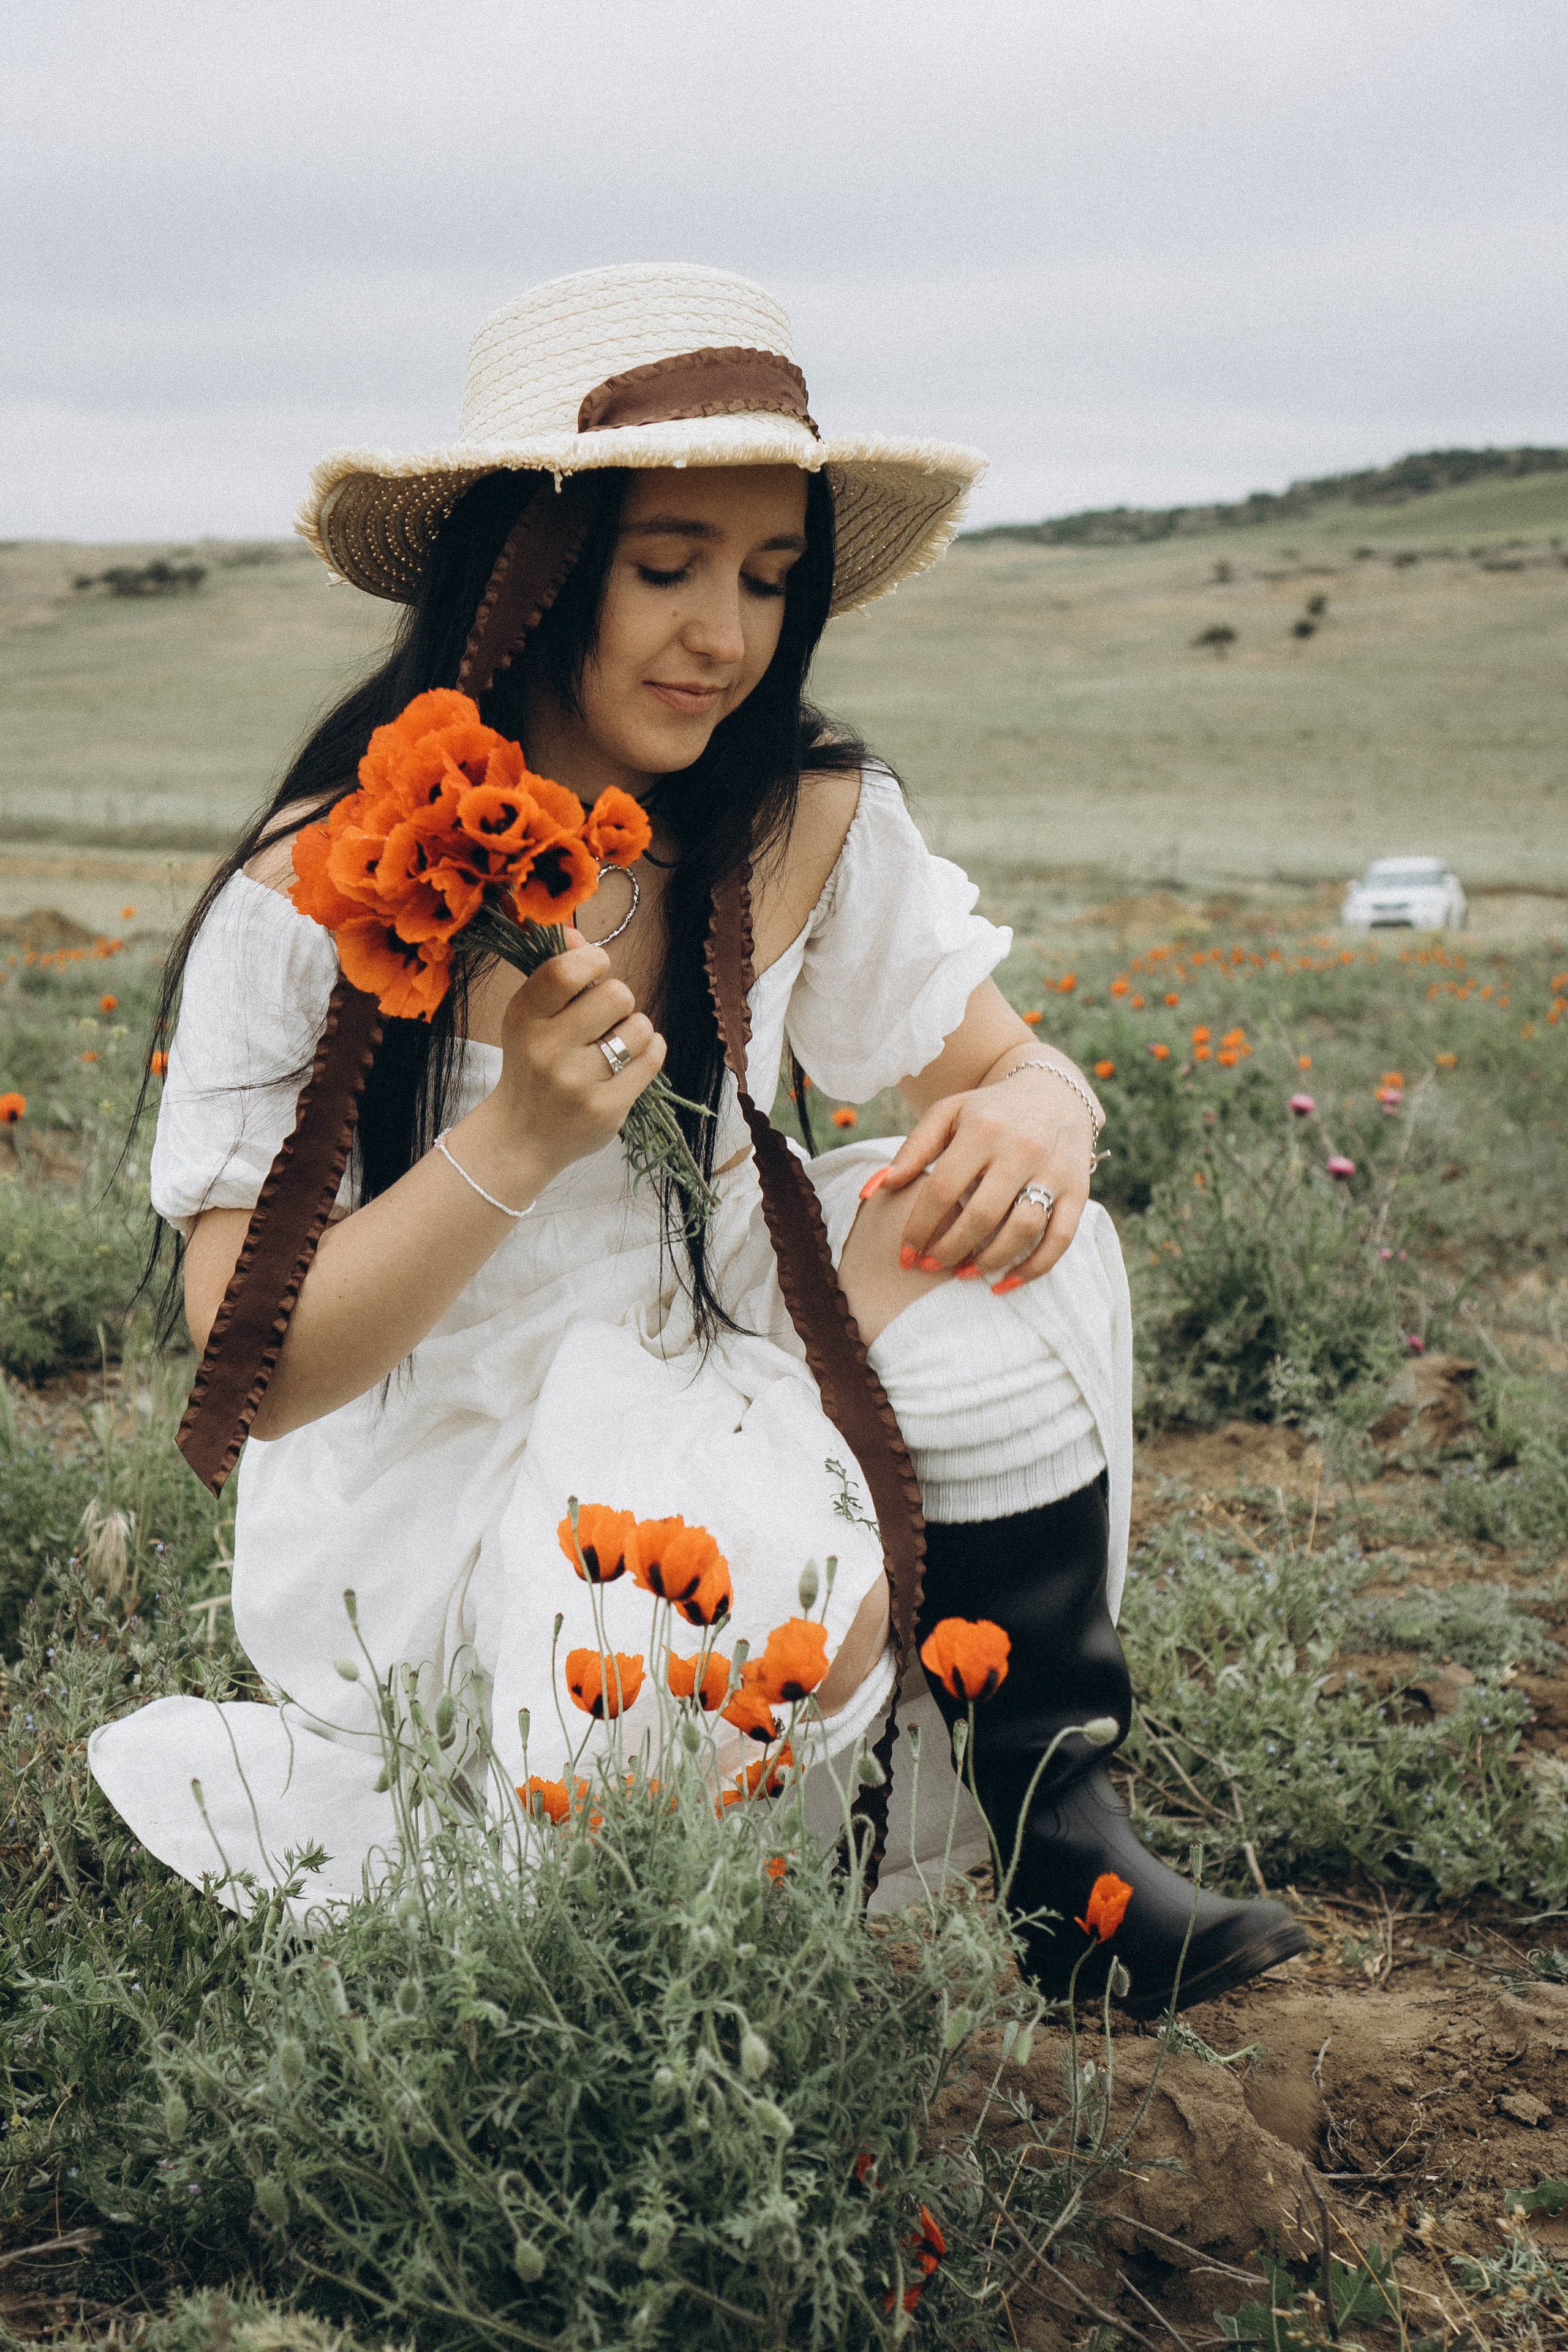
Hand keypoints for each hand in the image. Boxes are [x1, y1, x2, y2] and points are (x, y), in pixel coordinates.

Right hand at [479, 929, 665, 1188]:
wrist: (521, 1138)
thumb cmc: (531, 1065)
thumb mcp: (529, 1018)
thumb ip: (554, 974)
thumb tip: (578, 935)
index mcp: (524, 1018)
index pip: (566, 971)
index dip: (594, 961)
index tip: (596, 970)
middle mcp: (547, 1050)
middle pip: (617, 995)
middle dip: (619, 1001)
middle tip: (605, 1019)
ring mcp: (577, 1082)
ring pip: (639, 1027)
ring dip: (635, 1030)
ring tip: (615, 1045)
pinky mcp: (606, 1108)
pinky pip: (652, 1058)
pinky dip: (649, 1052)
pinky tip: (631, 1060)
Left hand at [872, 1075, 1093, 1291]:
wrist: (1054, 1092)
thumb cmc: (989, 1110)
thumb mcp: (948, 1113)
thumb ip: (913, 1148)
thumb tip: (878, 1188)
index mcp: (983, 1129)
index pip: (943, 1189)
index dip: (920, 1227)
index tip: (905, 1254)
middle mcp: (1022, 1149)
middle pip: (981, 1215)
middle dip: (949, 1249)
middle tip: (928, 1267)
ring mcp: (1054, 1170)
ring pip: (1021, 1230)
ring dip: (988, 1261)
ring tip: (962, 1273)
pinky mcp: (1079, 1190)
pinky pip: (1060, 1239)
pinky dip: (1033, 1268)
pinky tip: (1004, 1283)